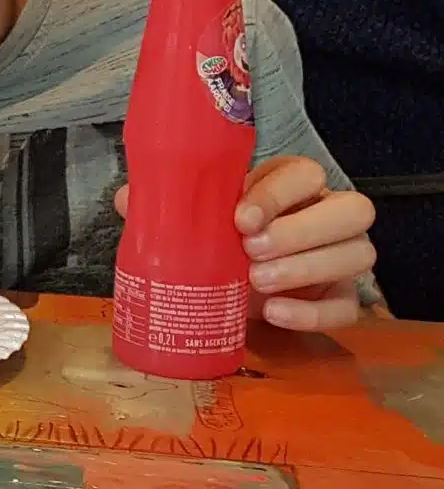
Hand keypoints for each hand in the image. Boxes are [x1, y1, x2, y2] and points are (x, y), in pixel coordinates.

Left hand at [116, 155, 374, 330]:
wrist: (229, 292)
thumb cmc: (216, 241)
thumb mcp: (193, 220)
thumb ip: (164, 205)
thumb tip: (128, 198)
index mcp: (293, 186)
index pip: (304, 174)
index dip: (278, 193)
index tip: (239, 217)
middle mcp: (327, 215)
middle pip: (352, 210)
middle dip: (301, 230)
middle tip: (251, 251)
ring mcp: (342, 257)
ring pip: (359, 253)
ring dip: (308, 267)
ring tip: (256, 281)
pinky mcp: (342, 298)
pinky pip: (348, 306)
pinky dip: (314, 313)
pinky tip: (275, 313)